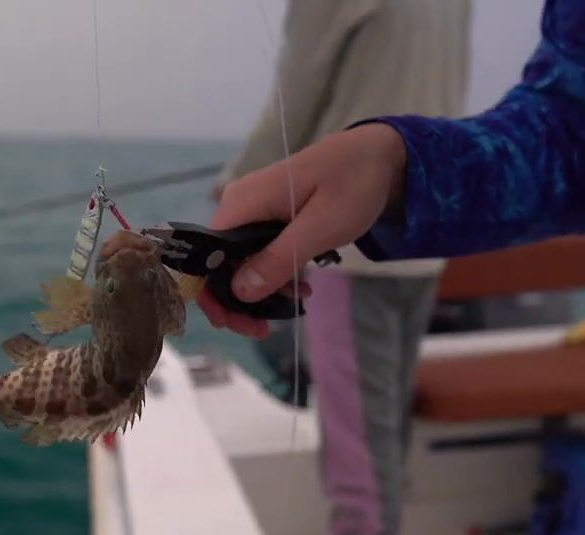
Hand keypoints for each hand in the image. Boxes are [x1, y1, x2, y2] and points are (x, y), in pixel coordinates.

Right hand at [198, 123, 407, 337]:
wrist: (379, 155)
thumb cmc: (352, 184)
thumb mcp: (319, 228)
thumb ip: (278, 259)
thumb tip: (239, 292)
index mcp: (242, 204)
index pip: (205, 256)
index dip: (212, 293)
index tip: (235, 322)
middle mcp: (239, 206)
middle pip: (219, 263)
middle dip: (237, 300)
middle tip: (264, 329)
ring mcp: (253, 211)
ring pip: (240, 262)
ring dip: (260, 291)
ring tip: (294, 305)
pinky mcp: (269, 217)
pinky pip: (259, 253)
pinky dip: (275, 274)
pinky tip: (300, 287)